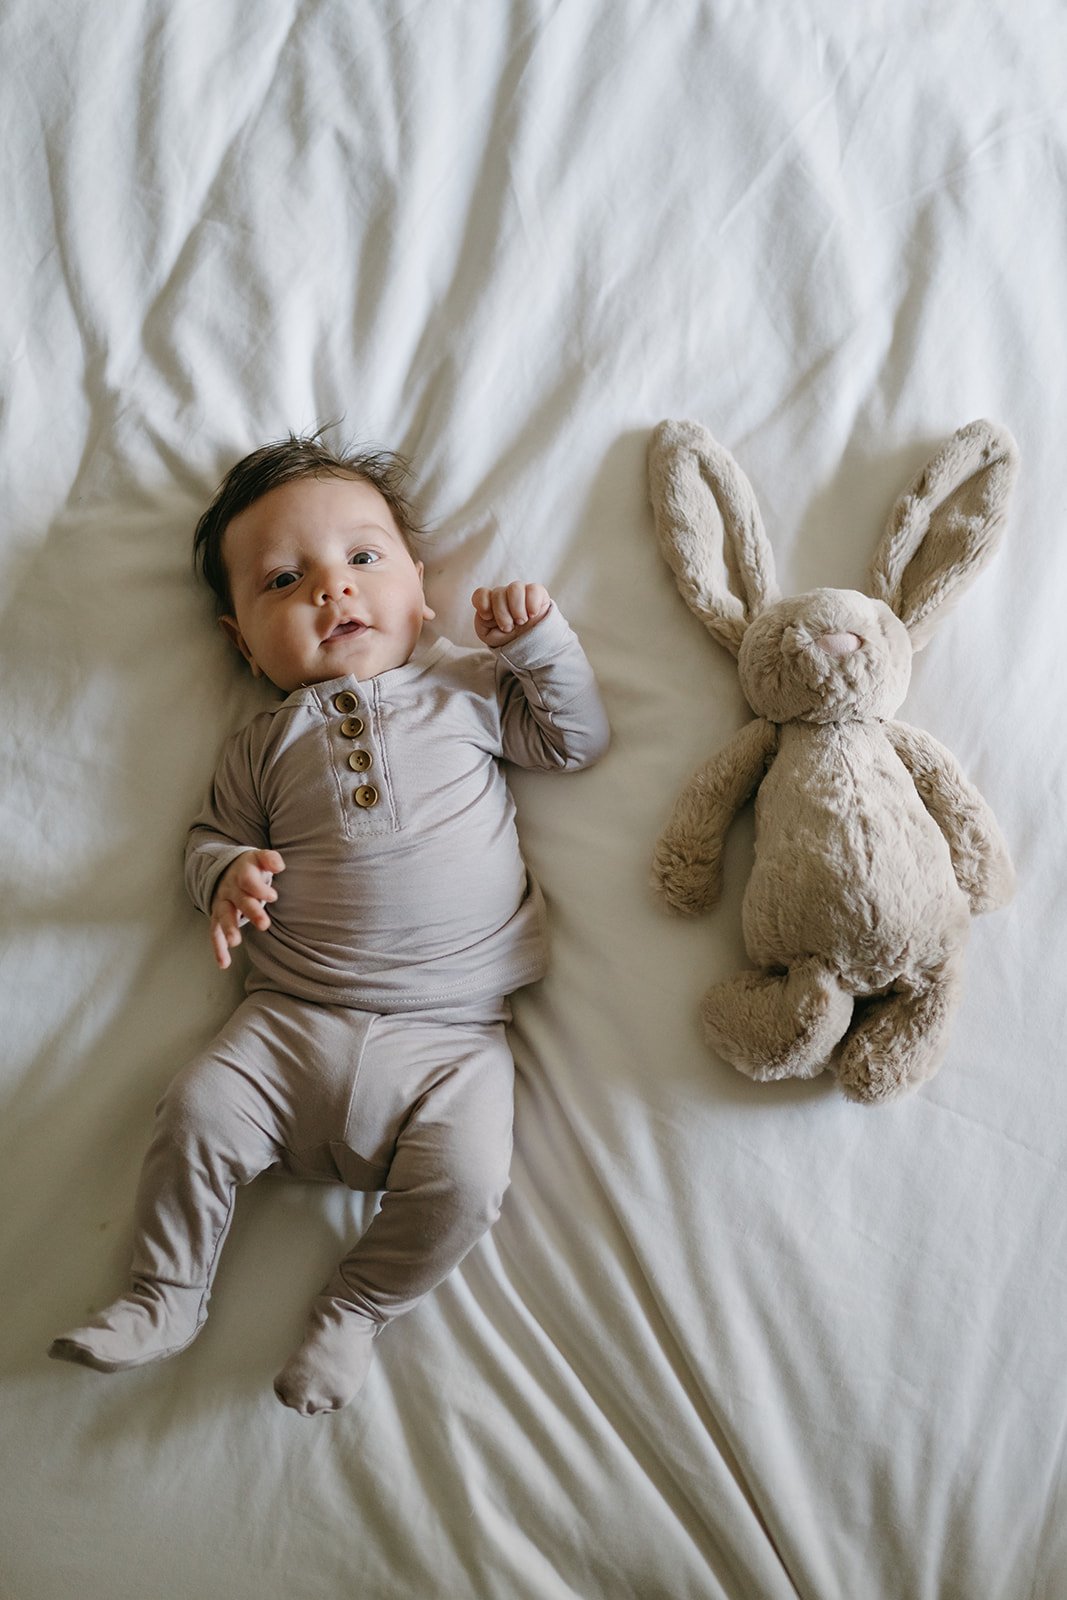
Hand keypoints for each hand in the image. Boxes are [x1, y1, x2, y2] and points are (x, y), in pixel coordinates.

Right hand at [209, 849, 284, 969]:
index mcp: (241, 874)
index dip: (259, 889)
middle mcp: (230, 889)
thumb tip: (279, 865)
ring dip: (229, 928)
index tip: (273, 896)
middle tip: (264, 924)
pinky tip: (224, 963)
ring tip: (235, 942)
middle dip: (251, 912)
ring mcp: (222, 904)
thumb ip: (270, 859)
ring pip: (224, 916)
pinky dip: (218, 948)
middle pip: (240, 900)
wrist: (225, 869)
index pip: (248, 880)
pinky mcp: (217, 918)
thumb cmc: (251, 868)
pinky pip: (215, 933)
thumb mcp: (259, 859)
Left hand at [471, 582, 550, 648]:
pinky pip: (533, 589)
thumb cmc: (508, 640)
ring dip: (517, 608)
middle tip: (509, 628)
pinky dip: (532, 604)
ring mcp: (521, 592)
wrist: (531, 646)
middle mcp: (505, 595)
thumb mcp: (489, 636)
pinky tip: (532, 615)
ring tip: (521, 622)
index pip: (481, 593)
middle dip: (502, 613)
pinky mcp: (537, 593)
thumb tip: (488, 610)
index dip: (482, 602)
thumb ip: (482, 622)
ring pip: (515, 588)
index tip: (487, 616)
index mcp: (490, 603)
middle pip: (498, 593)